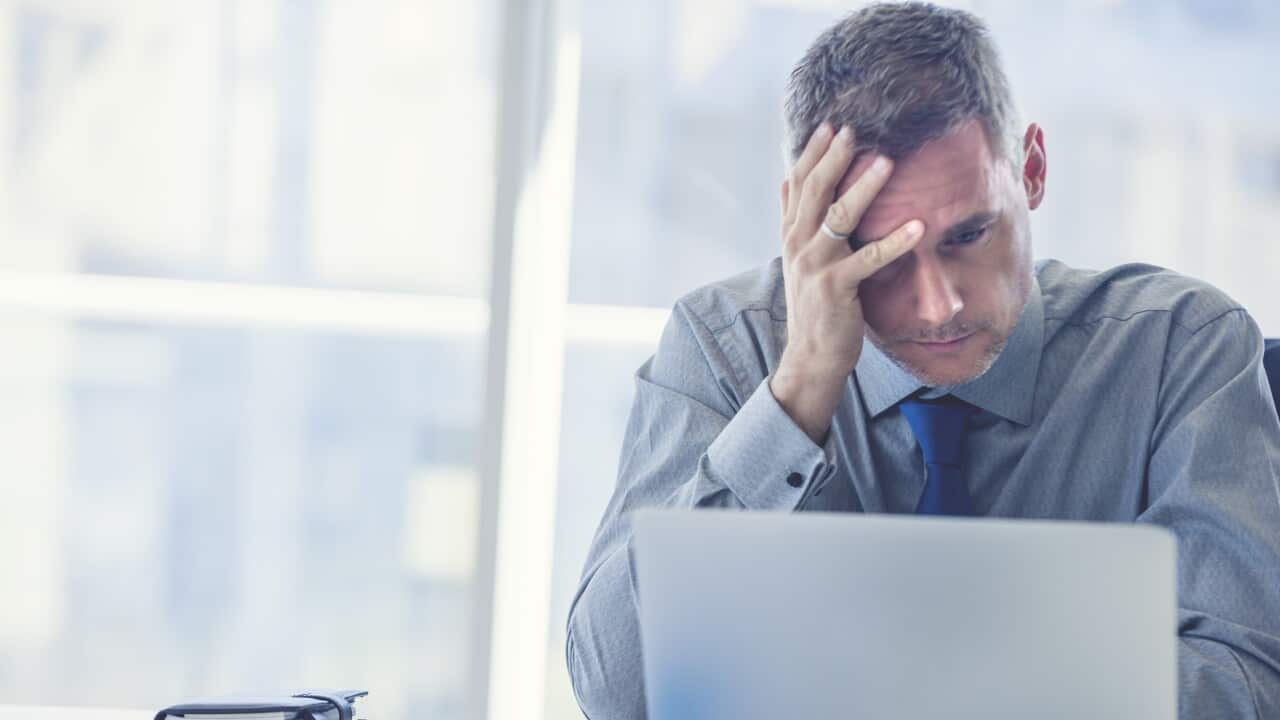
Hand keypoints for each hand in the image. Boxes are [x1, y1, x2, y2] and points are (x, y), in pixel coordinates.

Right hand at [769, 124, 923, 442]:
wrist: (811, 355)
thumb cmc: (814, 304)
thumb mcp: (799, 256)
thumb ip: (793, 218)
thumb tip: (784, 178)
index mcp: (792, 234)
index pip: (797, 183)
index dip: (812, 153)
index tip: (830, 124)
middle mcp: (799, 245)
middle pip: (815, 192)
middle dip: (835, 158)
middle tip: (854, 130)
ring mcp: (816, 266)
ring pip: (838, 218)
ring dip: (863, 188)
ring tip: (887, 162)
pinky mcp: (837, 288)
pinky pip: (868, 260)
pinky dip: (894, 242)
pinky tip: (918, 226)